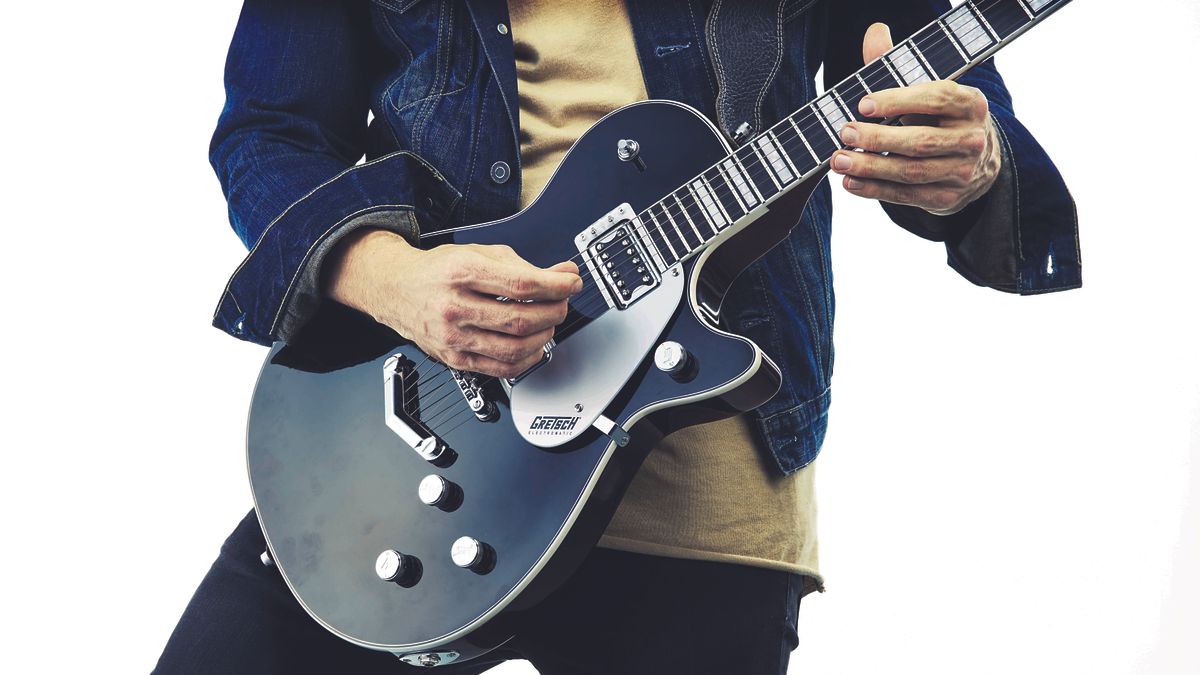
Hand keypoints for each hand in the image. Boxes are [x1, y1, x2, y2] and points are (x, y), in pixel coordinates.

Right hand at [326, 230, 581, 377]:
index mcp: (462, 273)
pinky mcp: (455, 359)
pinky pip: (500, 369)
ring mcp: (453, 337)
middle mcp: (455, 307)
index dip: (556, 286)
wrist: (396, 289)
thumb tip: (562, 275)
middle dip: (554, 312)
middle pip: (521, 319)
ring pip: (514, 348)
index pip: (522, 285)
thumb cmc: (438, 271)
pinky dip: (527, 360)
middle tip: (561, 303)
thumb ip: (522, 265)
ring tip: (549, 323)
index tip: (571, 283)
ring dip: (544, 336)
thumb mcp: (479, 254)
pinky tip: (534, 347)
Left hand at [830, 23, 1000, 215]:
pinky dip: (875, 190)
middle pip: (920, 141)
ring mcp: (962, 171)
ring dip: (870, 167)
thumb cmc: (940, 118)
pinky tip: (851, 182)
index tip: (863, 104)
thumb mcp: (926, 91)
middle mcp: (971, 138)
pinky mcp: (947, 197)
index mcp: (969, 103)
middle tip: (844, 133)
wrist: (976, 163)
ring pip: (911, 172)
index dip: (898, 101)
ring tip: (839, 161)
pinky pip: (907, 196)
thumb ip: (897, 65)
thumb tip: (875, 32)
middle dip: (877, 138)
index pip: (935, 98)